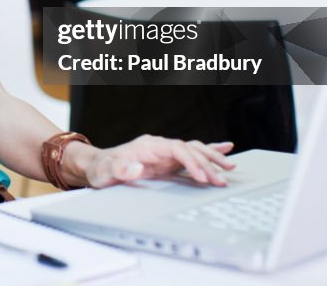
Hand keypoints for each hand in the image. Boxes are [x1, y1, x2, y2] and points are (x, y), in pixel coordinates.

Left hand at [76, 135, 234, 187]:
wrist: (97, 166)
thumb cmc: (101, 169)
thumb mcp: (105, 172)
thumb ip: (119, 169)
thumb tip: (136, 167)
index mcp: (148, 146)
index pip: (176, 149)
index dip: (191, 162)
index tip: (202, 178)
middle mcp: (159, 146)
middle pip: (189, 149)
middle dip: (206, 164)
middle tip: (221, 180)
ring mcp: (164, 153)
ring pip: (193, 150)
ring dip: (211, 158)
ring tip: (230, 167)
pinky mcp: (167, 161)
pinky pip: (191, 154)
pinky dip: (208, 152)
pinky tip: (225, 149)